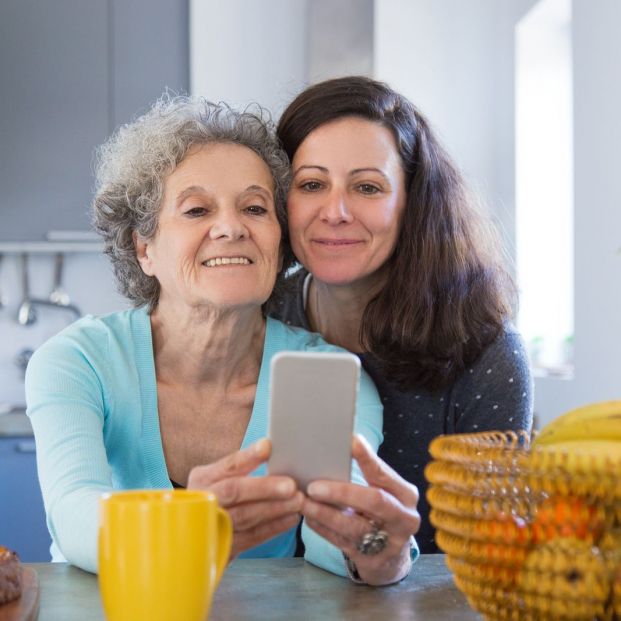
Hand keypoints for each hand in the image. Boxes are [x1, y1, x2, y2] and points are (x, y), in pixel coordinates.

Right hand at [188, 439, 303, 559]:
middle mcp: (204, 500)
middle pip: (233, 491)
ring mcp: (211, 525)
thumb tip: (271, 449)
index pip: (227, 466)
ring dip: (274, 509)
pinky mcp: (222, 547)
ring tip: (297, 501)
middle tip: (291, 486)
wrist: (193, 535)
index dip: (247, 457)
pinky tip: (290, 518)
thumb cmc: (216, 498)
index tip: (267, 447)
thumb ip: (240, 468)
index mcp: (203, 479)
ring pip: (245, 516)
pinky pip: (251, 537)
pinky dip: (273, 528)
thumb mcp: (217, 479)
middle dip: (264, 488)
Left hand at [302, 434, 419, 585]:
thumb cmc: (381, 511)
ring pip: (354, 526)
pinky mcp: (371, 560)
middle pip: (374, 501)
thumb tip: (334, 448)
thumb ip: (368, 475)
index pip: (384, 473)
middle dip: (342, 492)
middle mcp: (403, 518)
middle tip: (313, 486)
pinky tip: (308, 518)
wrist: (392, 556)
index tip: (349, 441)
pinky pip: (342, 542)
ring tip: (303, 502)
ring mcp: (389, 542)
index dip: (367, 458)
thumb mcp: (384, 492)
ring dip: (325, 513)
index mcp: (405, 494)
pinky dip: (323, 528)